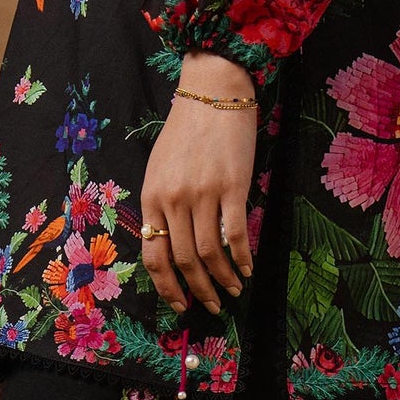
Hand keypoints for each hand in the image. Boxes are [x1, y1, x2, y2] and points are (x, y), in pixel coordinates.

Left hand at [140, 49, 257, 315]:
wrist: (213, 94)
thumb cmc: (186, 130)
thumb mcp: (159, 168)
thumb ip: (161, 206)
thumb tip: (172, 245)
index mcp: (152, 198)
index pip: (154, 255)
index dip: (166, 286)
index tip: (178, 302)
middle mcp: (174, 199)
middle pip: (184, 261)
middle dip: (198, 290)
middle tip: (210, 305)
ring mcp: (204, 194)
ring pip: (210, 253)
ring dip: (222, 279)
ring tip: (233, 290)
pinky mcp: (233, 187)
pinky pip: (235, 233)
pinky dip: (242, 257)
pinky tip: (248, 268)